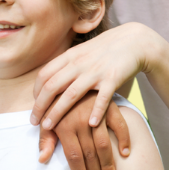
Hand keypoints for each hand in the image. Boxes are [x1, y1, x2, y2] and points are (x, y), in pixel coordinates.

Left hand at [31, 23, 153, 131]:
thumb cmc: (105, 50)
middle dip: (40, 106)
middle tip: (34, 123)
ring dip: (57, 112)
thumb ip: (66, 64)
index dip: (36, 93)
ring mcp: (95, 71)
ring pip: (71, 94)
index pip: (44, 75)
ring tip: (49, 127)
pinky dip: (96, 111)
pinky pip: (102, 98)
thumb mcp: (81, 52)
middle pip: (52, 87)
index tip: (34, 108)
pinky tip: (90, 124)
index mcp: (70, 56)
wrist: (134, 41)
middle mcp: (79, 64)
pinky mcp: (112, 78)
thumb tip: (47, 80)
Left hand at [38, 94, 131, 169]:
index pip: (72, 156)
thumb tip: (42, 159)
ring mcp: (94, 110)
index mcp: (62, 122)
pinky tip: (126, 154)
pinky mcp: (110, 102)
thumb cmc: (61, 98)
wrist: (79, 69)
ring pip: (103, 143)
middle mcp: (77, 117)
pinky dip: (123, 139)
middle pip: (88, 153)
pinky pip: (119, 124)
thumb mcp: (50, 116)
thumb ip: (46, 137)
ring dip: (108, 163)